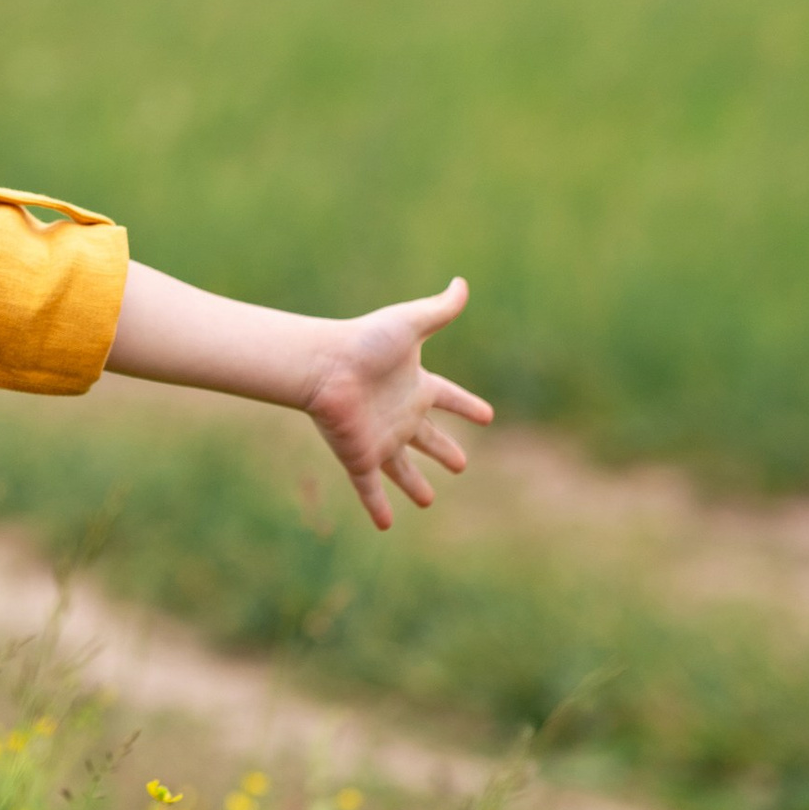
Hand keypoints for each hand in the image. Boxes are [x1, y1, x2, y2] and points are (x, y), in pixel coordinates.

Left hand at [299, 276, 492, 530]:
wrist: (321, 366)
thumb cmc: (363, 343)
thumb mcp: (409, 324)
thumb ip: (439, 309)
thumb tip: (462, 283)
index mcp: (414, 386)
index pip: (449, 398)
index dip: (467, 406)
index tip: (486, 415)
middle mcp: (399, 415)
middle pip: (427, 439)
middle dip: (444, 451)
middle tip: (461, 465)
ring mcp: (379, 439)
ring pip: (402, 469)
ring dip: (414, 485)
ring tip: (428, 501)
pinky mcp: (359, 457)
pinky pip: (370, 488)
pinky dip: (376, 506)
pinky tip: (384, 525)